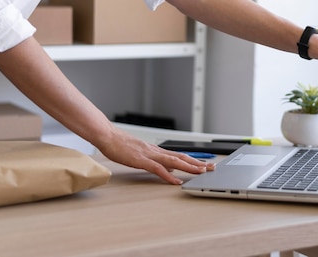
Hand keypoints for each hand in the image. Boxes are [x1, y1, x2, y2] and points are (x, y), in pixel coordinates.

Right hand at [97, 128, 215, 184]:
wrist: (107, 136)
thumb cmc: (120, 144)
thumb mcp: (140, 153)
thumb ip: (155, 160)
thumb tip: (169, 170)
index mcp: (156, 150)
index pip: (179, 155)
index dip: (193, 160)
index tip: (205, 164)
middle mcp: (156, 151)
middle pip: (181, 157)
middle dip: (197, 163)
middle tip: (211, 168)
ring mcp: (149, 154)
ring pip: (174, 161)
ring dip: (188, 167)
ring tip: (201, 172)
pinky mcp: (141, 160)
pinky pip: (158, 169)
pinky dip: (168, 176)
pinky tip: (176, 182)